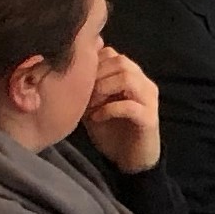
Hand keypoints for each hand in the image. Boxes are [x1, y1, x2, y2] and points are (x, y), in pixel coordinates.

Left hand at [81, 45, 159, 174]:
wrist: (130, 160)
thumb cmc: (111, 131)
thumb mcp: (93, 105)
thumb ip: (86, 87)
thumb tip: (65, 72)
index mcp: (131, 75)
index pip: (111, 53)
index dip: (91, 64)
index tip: (76, 80)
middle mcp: (143, 82)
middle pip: (120, 61)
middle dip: (96, 76)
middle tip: (82, 93)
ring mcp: (149, 99)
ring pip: (128, 78)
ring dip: (103, 89)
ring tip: (90, 104)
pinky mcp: (150, 118)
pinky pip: (130, 106)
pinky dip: (109, 109)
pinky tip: (96, 118)